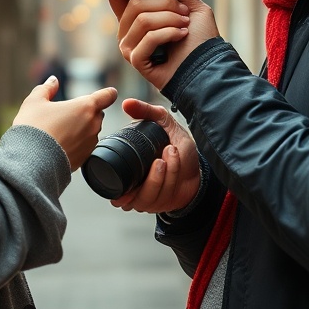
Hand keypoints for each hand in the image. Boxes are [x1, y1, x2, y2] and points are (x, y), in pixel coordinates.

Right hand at [12, 77, 117, 169]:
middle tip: (68, 114)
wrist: (30, 161)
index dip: (108, 93)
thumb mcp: (35, 101)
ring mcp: (90, 143)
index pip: (108, 96)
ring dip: (82, 128)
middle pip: (98, 114)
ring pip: (92, 131)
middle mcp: (93, 124)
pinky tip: (61, 145)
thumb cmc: (34, 128)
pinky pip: (85, 147)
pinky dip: (77, 144)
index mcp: (86, 106)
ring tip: (61, 131)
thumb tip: (53, 80)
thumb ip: (46, 88)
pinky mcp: (85, 159)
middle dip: (87, 112)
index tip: (107, 93)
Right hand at [105, 0, 218, 89]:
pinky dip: (169, 33)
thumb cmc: (200, 41)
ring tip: (184, 26)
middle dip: (165, 3)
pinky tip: (180, 37)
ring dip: (170, 19)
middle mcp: (128, 29)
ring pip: (143, 19)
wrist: (206, 67)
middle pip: (134, 3)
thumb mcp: (193, 7)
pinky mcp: (136, 59)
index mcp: (135, 15)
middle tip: (183, 12)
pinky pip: (148, 38)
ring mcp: (130, 45)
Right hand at [110, 98, 200, 213]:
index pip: (110, 179)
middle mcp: (132, 189)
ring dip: (161, 175)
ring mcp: (145, 200)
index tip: (141, 155)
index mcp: (127, 171)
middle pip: (128, 192)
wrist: (198, 169)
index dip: (119, 170)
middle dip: (149, 175)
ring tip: (170, 154)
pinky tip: (175, 162)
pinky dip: (170, 178)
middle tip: (160, 158)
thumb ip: (147, 112)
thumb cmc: (178, 149)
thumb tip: (127, 103)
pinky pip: (160, 198)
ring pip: (147, 194)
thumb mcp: (164, 125)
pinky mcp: (159, 205)